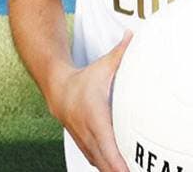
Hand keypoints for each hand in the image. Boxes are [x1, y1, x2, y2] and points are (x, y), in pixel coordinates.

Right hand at [49, 30, 132, 171]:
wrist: (57, 88)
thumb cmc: (84, 78)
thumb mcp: (103, 66)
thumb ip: (121, 53)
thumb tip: (135, 35)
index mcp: (94, 115)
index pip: (107, 143)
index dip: (117, 161)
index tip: (128, 171)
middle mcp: (88, 132)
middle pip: (105, 161)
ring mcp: (84, 140)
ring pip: (100, 164)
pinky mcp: (84, 145)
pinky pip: (97, 161)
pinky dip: (108, 168)